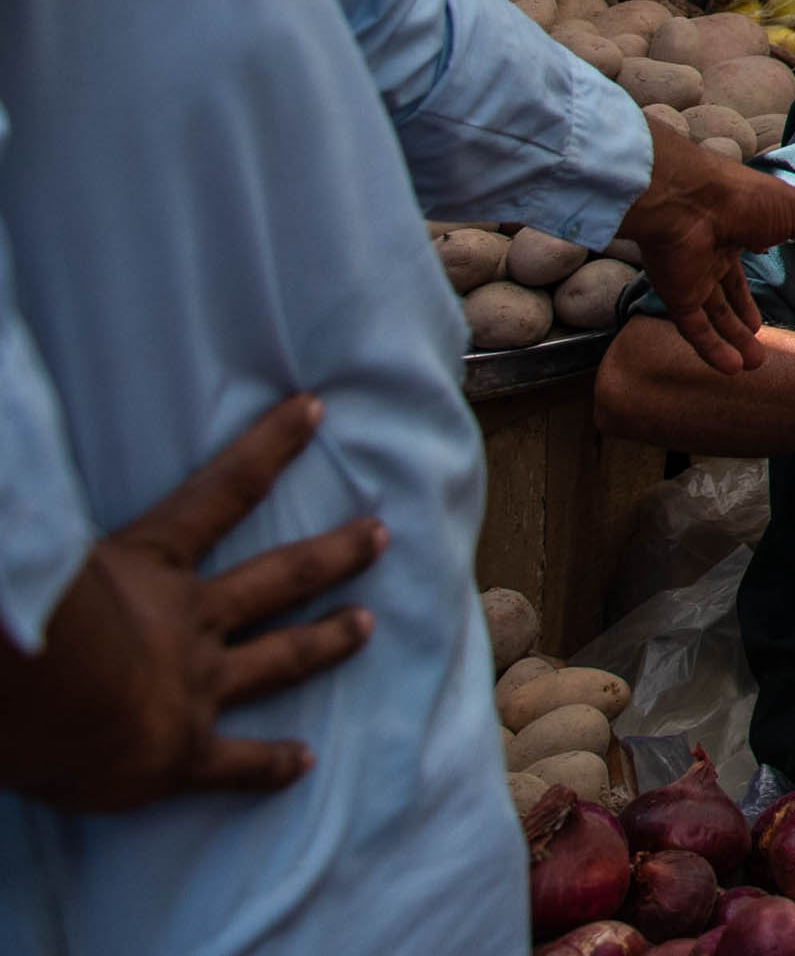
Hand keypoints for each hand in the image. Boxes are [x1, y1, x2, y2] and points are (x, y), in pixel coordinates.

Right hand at [0, 395, 381, 811]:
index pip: (220, 489)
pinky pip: (237, 762)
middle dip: (333, 553)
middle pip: (280, 576)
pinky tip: (302, 765)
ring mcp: (196, 684)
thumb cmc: (23, 617)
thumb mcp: (39, 544)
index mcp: (147, 565)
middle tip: (380, 533)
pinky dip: (270, 765)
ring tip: (367, 625)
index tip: (315, 407)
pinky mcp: (185, 752)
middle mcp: (189, 619)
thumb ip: (46, 512)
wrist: (45, 700)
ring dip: (326, 642)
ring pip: (279, 657)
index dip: (270, 444)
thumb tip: (21, 440)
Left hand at [622, 112, 794, 374]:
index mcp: (741, 228)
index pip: (749, 256)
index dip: (757, 276)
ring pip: (714, 316)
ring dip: (733, 341)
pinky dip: (711, 349)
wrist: (686, 201)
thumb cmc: (745, 200)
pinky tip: (732, 369)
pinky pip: (694, 328)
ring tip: (754, 366)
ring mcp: (694, 275)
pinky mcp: (677, 295)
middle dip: (744, 320)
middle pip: (729, 293)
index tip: (770, 294)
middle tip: (762, 344)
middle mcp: (714, 253)